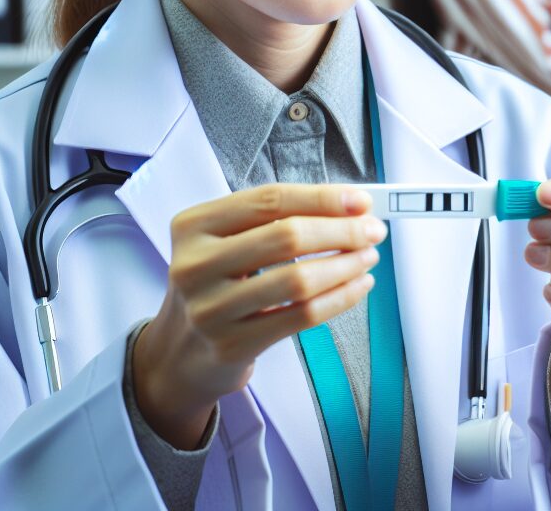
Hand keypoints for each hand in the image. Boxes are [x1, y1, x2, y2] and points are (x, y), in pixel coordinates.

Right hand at [133, 183, 385, 448]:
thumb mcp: (226, 241)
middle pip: (286, 237)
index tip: (361, 201)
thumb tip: (352, 205)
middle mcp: (195, 265)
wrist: (177, 353)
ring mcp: (210, 309)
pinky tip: (358, 286)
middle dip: (341, 231)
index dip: (322, 198)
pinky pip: (301, 316)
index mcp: (195, 225)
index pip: (270, 200)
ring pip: (298, 280)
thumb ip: (278, 218)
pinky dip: (340, 298)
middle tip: (373, 231)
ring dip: (345, 265)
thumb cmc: (217, 283)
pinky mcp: (231, 345)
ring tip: (368, 257)